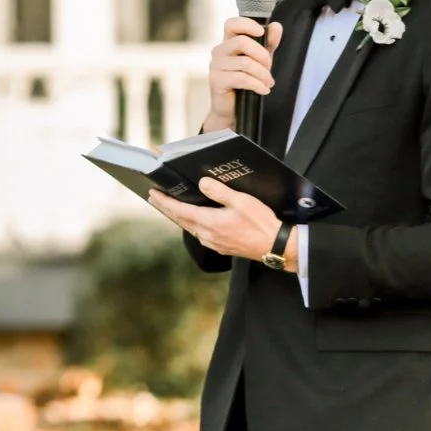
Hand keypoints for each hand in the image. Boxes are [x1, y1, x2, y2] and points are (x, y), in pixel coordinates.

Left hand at [150, 177, 287, 261]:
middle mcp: (207, 235)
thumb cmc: (261, 223)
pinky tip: (193, 220)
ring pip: (189, 228)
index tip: (153, 194)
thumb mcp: (241, 201)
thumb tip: (201, 183)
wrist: (277, 246)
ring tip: (170, 207)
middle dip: (167, 208)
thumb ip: (219, 192)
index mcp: (209, 222)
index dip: (164, 202)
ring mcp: (214, 243)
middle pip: (181, 220)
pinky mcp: (221, 247)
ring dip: (178, 217)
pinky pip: (200, 234)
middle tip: (155, 198)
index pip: (179, 210)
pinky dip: (191, 224)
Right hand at [204, 17, 282, 133]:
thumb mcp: (260, 61)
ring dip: (263, 74)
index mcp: (228, 43)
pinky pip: (242, 78)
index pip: (231, 24)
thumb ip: (268, 44)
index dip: (246, 24)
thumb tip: (276, 26)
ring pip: (245, 63)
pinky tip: (263, 90)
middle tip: (269, 68)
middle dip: (262, 56)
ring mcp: (216, 66)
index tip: (261, 32)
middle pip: (242, 42)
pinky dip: (257, 85)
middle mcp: (219, 51)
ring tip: (268, 83)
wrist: (232, 109)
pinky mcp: (216, 80)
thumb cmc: (244, 82)